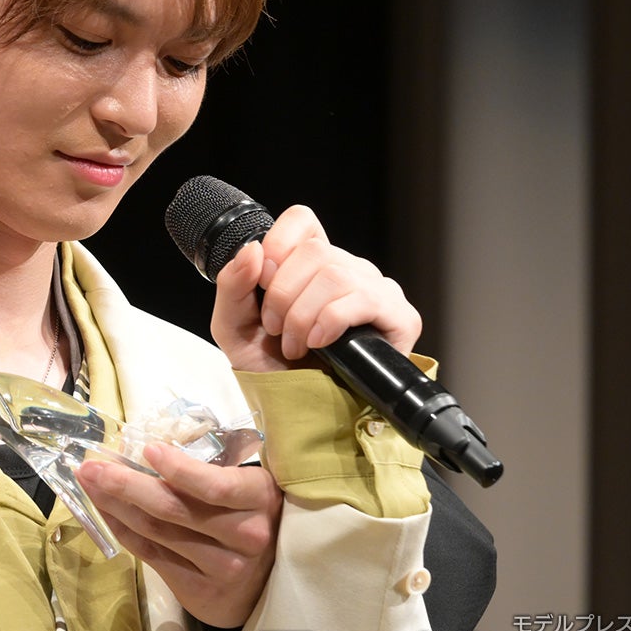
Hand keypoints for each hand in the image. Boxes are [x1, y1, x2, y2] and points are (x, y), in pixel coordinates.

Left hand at [78, 445, 281, 627]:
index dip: (179, 469)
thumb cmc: (249, 514)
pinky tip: (104, 509)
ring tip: (89, 481)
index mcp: (258, 499)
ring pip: (155, 532)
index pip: (216, 486)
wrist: (269, 582)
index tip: (147, 448)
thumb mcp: (245, 485)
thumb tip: (139, 444)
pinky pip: (150, 555)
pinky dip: (121, 529)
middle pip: (173, 509)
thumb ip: (208, 467)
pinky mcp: (199, 591)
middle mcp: (245, 536)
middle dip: (125, 484)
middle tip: (92, 465)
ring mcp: (222, 568)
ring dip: (114, 504)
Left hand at [210, 205, 421, 372]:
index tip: (262, 282)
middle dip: (283, 295)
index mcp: (309, 264)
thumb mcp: (234, 325)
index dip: (278, 244)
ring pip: (336, 275)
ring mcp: (375, 290)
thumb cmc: (272, 365)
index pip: (301, 221)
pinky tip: (321, 343)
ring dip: (304, 315)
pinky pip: (363, 299)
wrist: (300, 409)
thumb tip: (252, 250)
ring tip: (296, 344)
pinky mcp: (399, 316)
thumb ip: (232, 285)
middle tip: (276, 329)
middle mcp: (346, 269)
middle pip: (314, 251)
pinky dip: (331, 321)